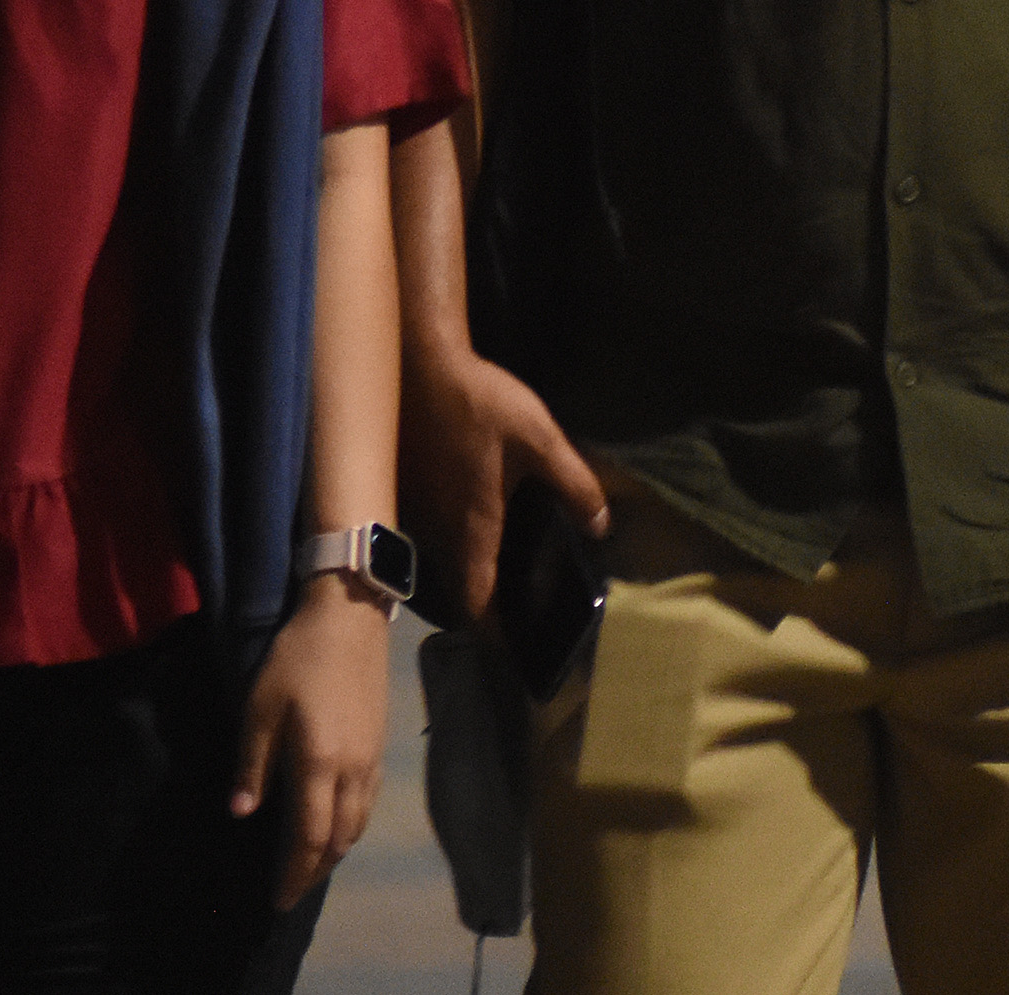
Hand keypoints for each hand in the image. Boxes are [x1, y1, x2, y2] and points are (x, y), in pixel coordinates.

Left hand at [232, 578, 390, 908]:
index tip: (278, 900)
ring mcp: (371, 761)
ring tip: (310, 866)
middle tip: (291, 891)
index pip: (309, 838)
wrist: (348, 619)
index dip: (294, 874)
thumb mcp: (260, 707)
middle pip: (338, 841)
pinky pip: (367, 805)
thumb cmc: (296, 659)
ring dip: (334, 853)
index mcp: (319, 765)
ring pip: (357, 826)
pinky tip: (336, 826)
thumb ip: (252, 764)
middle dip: (314, 872)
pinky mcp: (379, 748)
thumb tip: (242, 813)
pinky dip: (351, 828)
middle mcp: (352, 772)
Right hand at [405, 345, 605, 618]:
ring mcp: (415, 510)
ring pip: (442, 560)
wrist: (421, 362)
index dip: (493, 632)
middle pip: (458, 586)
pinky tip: (477, 523)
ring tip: (505, 571)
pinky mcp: (406, 488)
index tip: (515, 646)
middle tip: (520, 610)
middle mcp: (437, 530)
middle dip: (485, 605)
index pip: (476, 601)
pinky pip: (431, 532)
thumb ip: (574, 484)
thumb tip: (601, 526)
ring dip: (468, 571)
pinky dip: (453, 541)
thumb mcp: (540, 439)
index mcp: (472, 528)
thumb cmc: (480, 404)